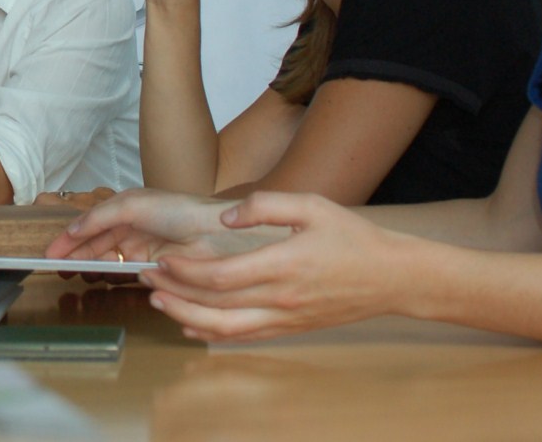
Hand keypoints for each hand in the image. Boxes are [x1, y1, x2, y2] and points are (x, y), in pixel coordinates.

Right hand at [45, 188, 271, 263]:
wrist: (215, 234)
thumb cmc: (178, 210)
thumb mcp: (131, 205)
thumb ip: (99, 217)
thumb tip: (72, 231)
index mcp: (125, 208)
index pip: (90, 225)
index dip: (70, 238)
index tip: (50, 253)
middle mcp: (132, 229)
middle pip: (95, 244)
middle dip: (74, 254)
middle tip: (55, 268)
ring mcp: (142, 250)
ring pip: (107, 260)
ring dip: (88, 266)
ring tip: (70, 274)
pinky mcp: (153, 270)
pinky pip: (124, 274)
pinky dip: (109, 276)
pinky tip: (97, 278)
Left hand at [140, 191, 411, 342]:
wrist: (393, 277)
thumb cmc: (352, 237)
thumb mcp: (311, 205)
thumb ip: (265, 205)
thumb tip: (225, 217)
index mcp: (282, 264)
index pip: (221, 276)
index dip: (186, 271)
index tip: (163, 259)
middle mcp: (281, 298)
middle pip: (215, 304)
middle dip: (176, 291)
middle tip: (148, 278)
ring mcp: (286, 318)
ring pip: (226, 328)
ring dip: (187, 315)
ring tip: (159, 302)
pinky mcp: (291, 329)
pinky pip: (245, 337)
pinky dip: (213, 334)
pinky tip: (191, 324)